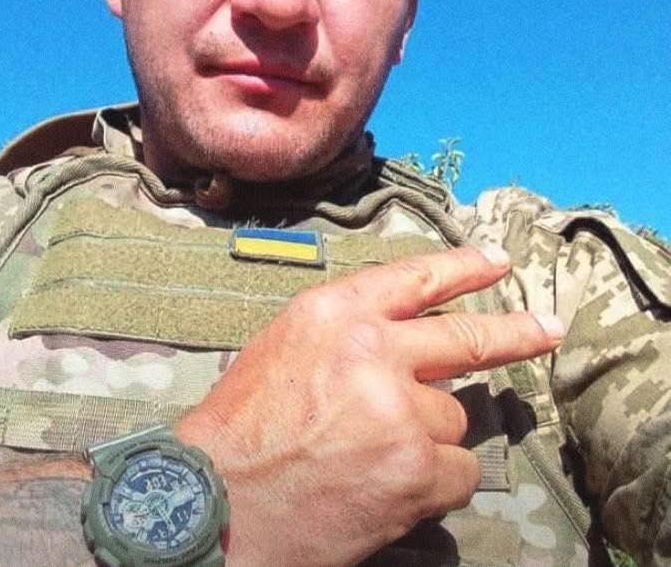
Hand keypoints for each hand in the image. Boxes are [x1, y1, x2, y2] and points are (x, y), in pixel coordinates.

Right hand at [175, 245, 562, 565]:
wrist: (216, 504)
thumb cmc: (241, 429)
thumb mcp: (285, 349)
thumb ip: (346, 331)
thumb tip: (403, 335)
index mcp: (335, 312)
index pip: (415, 279)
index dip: (463, 268)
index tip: (498, 261)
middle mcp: (373, 348)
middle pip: (464, 336)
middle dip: (513, 332)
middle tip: (548, 327)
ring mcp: (399, 408)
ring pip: (452, 417)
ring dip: (427, 436)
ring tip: (372, 457)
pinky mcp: (416, 467)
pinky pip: (459, 471)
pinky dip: (435, 481)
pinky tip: (392, 488)